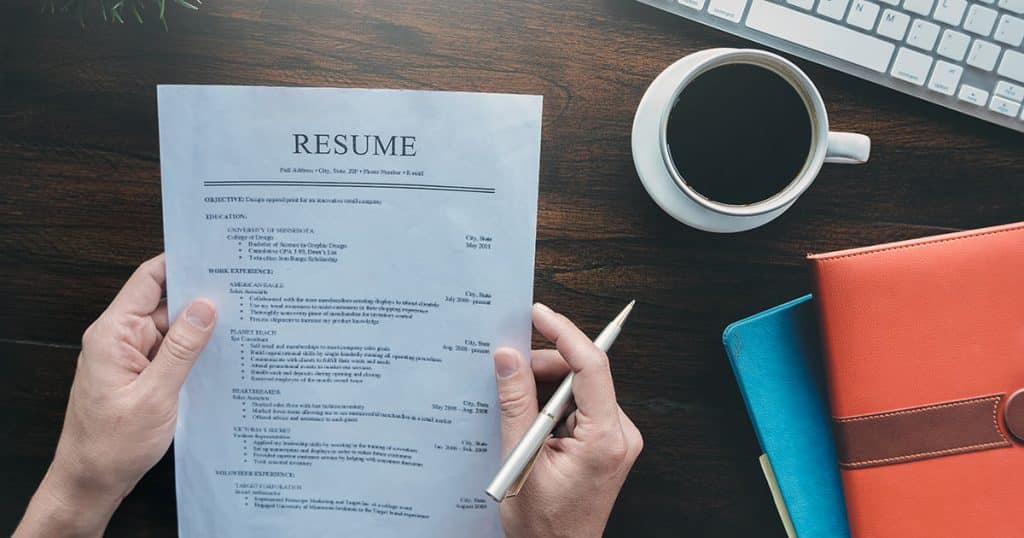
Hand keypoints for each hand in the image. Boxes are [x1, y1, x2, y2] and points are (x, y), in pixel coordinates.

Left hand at [15, 254, 216, 537]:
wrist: (91, 483)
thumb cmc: (112, 445)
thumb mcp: (155, 395)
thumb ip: (182, 348)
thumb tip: (206, 307)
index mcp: (113, 333)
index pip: (148, 280)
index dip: (180, 263)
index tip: (214, 256)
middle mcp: (120, 339)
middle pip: (166, 304)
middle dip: (202, 300)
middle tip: (244, 295)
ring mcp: (131, 358)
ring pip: (173, 331)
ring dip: (201, 331)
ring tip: (242, 327)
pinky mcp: (141, 376)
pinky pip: (171, 354)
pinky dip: (194, 354)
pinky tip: (221, 357)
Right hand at [493, 303, 642, 537]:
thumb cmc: (544, 524)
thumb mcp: (522, 458)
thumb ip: (516, 403)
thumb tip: (509, 357)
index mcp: (605, 440)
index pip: (592, 367)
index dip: (564, 333)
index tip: (538, 315)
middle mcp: (620, 435)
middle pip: (584, 375)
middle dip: (545, 367)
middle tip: (509, 371)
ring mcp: (617, 440)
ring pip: (579, 389)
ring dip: (545, 389)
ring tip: (516, 409)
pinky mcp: (607, 444)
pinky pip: (580, 407)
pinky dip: (552, 405)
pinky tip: (529, 421)